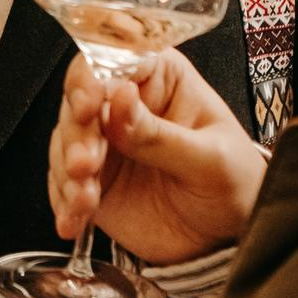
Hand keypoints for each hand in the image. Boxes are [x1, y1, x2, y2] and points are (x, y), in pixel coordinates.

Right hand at [47, 48, 266, 266]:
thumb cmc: (234, 183)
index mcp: (161, 78)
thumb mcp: (211, 159)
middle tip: (85, 164)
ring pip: (66, 141)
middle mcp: (125, 103)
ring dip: (68, 172)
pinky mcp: (92, 178)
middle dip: (76, 134)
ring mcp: (106, 140)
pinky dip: (64, 201)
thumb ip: (163, 135)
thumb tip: (121, 98)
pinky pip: (64, 183)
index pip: (115, 60)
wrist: (227, 237)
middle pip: (79, 99)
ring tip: (85, 198)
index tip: (89, 105)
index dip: (92, 79)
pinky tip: (73, 219)